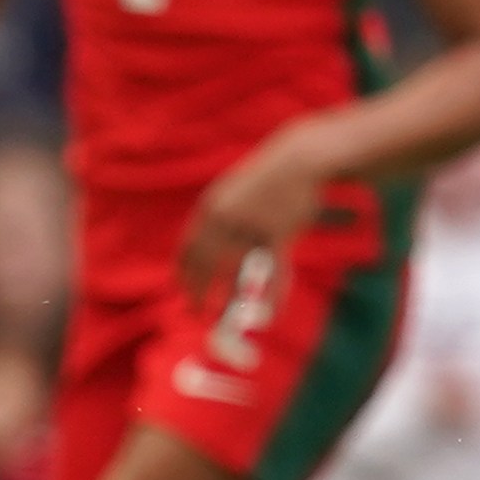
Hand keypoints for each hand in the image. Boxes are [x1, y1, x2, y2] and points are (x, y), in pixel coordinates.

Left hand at [179, 129, 326, 303]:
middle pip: (204, 263)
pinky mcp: (279, 233)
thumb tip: (204, 244)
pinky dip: (274, 296)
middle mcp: (225, 219)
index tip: (180, 289)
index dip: (183, 272)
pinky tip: (269, 313)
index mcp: (210, 209)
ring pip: (236, 273)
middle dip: (197, 291)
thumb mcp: (232, 192)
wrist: (299, 160)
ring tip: (222, 319)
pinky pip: (274, 272)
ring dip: (227, 300)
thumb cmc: (265, 179)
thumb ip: (217, 217)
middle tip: (194, 311)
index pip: (188, 247)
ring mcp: (251, 227)